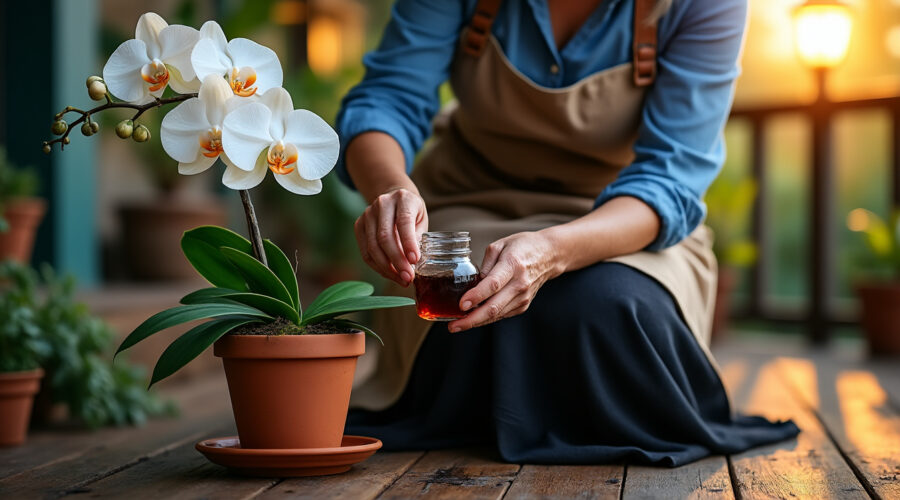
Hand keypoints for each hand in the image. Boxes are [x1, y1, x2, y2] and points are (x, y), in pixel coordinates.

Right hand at [353, 188, 427, 285]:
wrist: (394, 198)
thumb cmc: (412, 211)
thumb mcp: (421, 219)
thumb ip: (417, 238)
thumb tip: (412, 263)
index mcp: (402, 199)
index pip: (403, 222)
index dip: (408, 243)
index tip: (415, 261)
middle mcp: (382, 204)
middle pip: (385, 237)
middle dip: (397, 261)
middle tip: (408, 277)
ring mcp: (367, 214)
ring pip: (373, 247)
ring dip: (387, 268)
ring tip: (401, 279)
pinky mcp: (359, 225)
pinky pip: (365, 252)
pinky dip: (378, 266)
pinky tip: (390, 273)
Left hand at [448, 231, 563, 331]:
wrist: (549, 255)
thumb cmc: (522, 247)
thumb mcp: (500, 245)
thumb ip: (485, 264)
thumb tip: (473, 284)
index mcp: (512, 265)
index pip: (492, 284)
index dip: (476, 296)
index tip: (461, 305)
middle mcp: (519, 284)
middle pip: (494, 307)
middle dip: (471, 319)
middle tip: (453, 326)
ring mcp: (523, 297)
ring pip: (496, 315)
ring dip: (476, 322)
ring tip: (457, 325)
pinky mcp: (523, 305)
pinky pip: (501, 315)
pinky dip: (487, 319)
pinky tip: (474, 318)